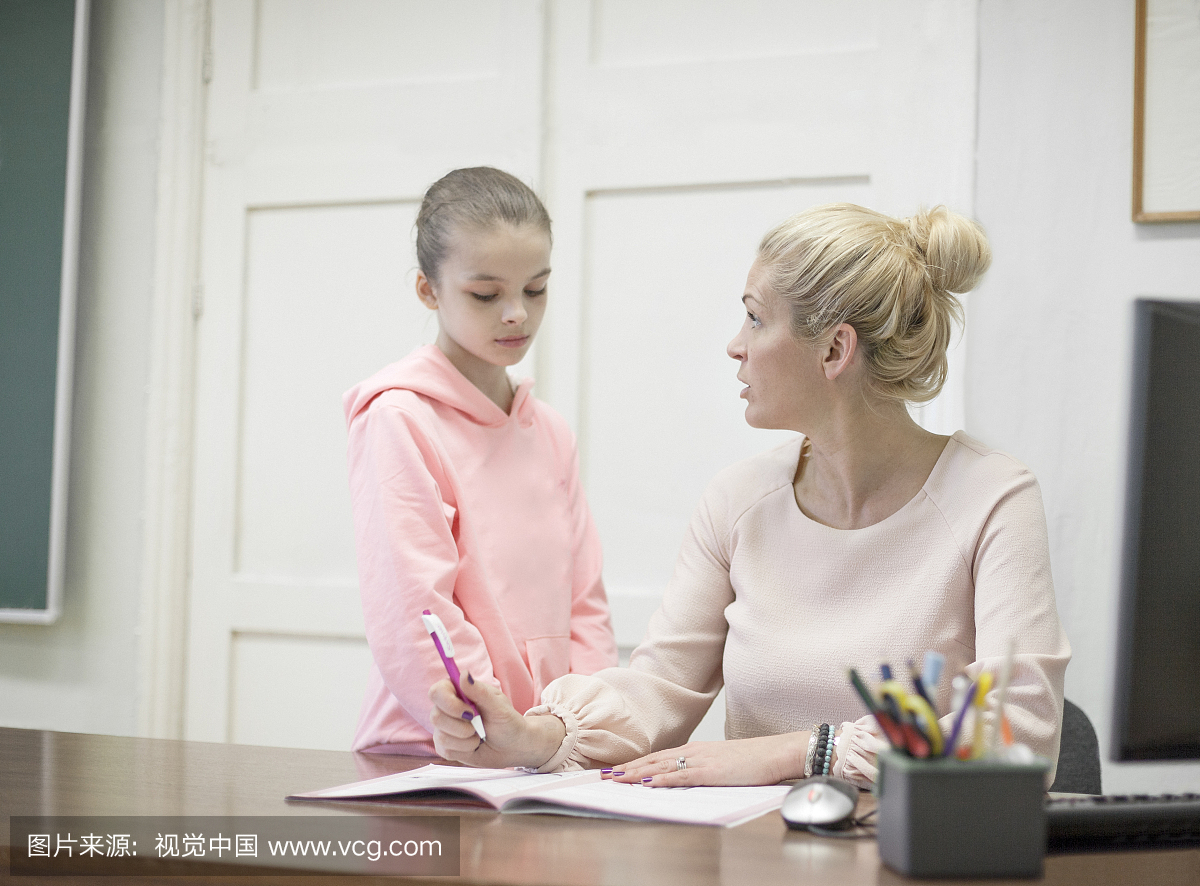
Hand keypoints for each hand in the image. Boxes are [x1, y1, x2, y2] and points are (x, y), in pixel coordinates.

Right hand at [428, 674, 564, 769]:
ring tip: (479, 736)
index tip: (470, 712)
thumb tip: (463, 674)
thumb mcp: (498, 705)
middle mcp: (446, 709)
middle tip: (479, 726)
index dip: (448, 703)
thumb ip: (479, 691)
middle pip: (435, 716)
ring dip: (466, 739)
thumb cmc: (506, 721)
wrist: (512, 745)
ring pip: (441, 737)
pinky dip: (465, 750)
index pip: (436, 692)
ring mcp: (444, 729)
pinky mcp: (446, 747)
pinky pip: (446, 751)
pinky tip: (474, 745)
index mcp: (457, 691)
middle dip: (461, 726)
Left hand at [610, 732, 808, 786]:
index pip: (657, 756)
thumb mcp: (721, 762)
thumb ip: (700, 769)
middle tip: (603, 775)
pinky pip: (681, 776)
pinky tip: (648, 782)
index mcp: (695, 749)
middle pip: (652, 759)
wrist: (774, 752)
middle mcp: (693, 751)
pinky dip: (662, 779)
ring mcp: (701, 760)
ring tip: (616, 779)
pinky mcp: (710, 772)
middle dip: (626, 768)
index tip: (615, 770)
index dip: (634, 763)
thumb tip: (683, 778)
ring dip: (636, 773)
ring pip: (661, 766)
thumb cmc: (752, 760)